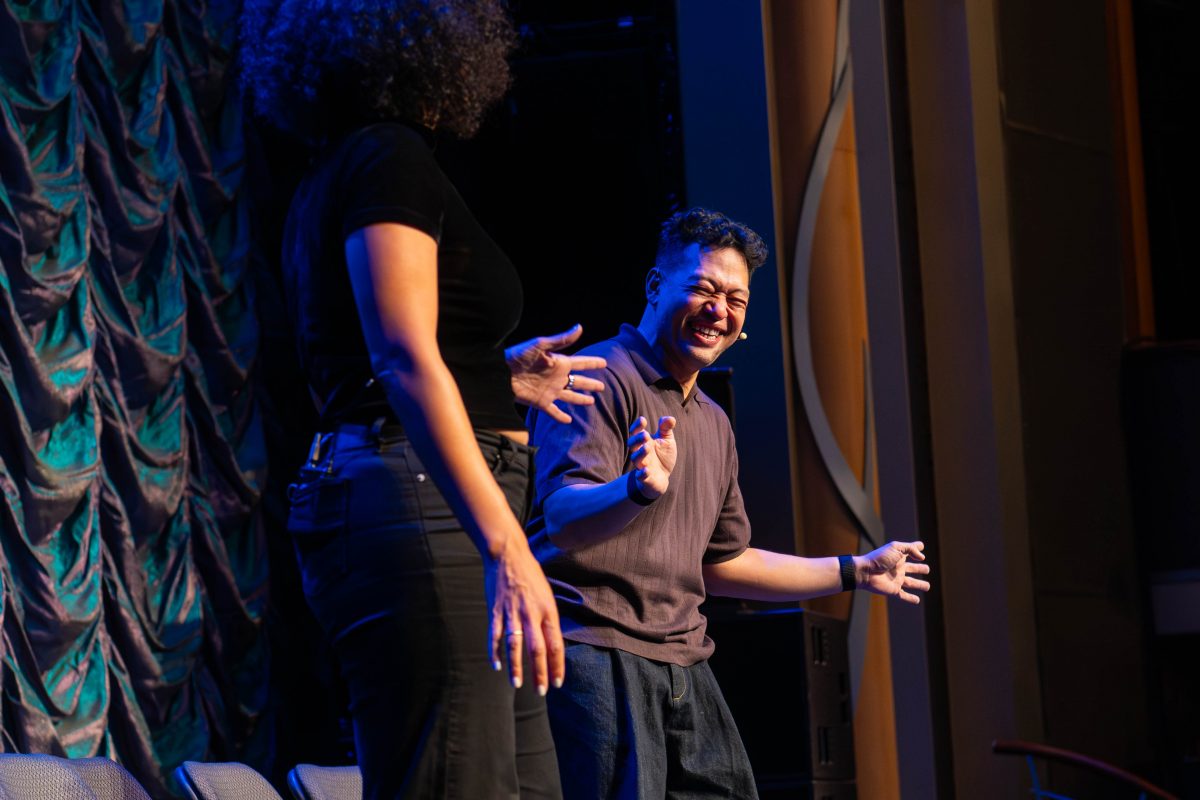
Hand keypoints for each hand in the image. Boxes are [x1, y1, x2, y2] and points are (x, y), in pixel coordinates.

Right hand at [485, 534, 564, 694]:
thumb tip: (551, 644)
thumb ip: (548, 619)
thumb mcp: (547, 595)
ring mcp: (512, 612)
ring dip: (517, 667)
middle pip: (538, 649)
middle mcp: (532, 613)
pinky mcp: (496, 611)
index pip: (556, 644)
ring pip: (515, 646)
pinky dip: (495, 652)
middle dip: (540, 673)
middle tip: (542, 691)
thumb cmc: (531, 575)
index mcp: (548, 610)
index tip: (558, 682)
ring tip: (518, 684)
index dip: (557, 665)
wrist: (508, 554)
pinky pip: (495, 635)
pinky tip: (496, 666)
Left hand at [507, 324, 606, 422]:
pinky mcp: (541, 403)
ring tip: (591, 402)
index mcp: (559, 364)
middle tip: (602, 386)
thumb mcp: (541, 345)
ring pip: (570, 397)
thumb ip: (561, 339)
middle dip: (590, 383)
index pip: (581, 363)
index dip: (592, 363)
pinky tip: (569, 420)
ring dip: (580, 399)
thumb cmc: (519, 356)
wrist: (501, 373)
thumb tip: (579, 327)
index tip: (604, 363)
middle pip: (578, 382)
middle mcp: (557, 378)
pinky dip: (561, 416)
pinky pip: (554, 411)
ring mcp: (550, 391)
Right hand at [627, 415, 676, 498]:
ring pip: (636, 459)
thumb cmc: (663, 455)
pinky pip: (640, 476)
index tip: (643, 420)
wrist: (663, 477)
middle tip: (645, 435)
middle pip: (632, 444)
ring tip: (647, 447)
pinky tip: (647, 469)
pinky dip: (642, 473)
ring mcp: (642, 465)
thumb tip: (670, 418)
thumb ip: (666, 429)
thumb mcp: (667, 440)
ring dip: (640, 453)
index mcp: (644, 442)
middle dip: (637, 439)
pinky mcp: (645, 478)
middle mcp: (640, 452)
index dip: (637, 426)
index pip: (636, 432)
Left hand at [855, 541, 929, 603]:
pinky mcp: (894, 590)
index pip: (910, 551)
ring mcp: (897, 579)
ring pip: (911, 583)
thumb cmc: (879, 558)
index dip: (917, 548)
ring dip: (919, 584)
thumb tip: (922, 557)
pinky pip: (904, 595)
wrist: (866, 572)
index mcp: (899, 557)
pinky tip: (917, 600)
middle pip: (913, 568)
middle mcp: (899, 568)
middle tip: (927, 569)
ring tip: (927, 586)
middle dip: (920, 568)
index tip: (921, 546)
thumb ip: (910, 549)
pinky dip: (911, 598)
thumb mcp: (895, 547)